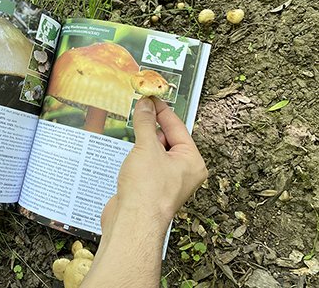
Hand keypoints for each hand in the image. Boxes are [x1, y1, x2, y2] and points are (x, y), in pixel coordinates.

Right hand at [81, 96, 206, 286]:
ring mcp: (166, 181)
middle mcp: (182, 172)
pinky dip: (136, 156)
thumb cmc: (148, 192)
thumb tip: (145, 105)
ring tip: (133, 130)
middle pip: (167, 139)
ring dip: (143, 142)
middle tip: (139, 110)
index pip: (177, 128)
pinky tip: (128, 153)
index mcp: (192, 161)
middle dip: (152, 126)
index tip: (150, 98)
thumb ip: (145, 123)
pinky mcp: (150, 188)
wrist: (132, 222)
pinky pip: (145, 165)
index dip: (162, 111)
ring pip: (154, 152)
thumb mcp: (147, 147)